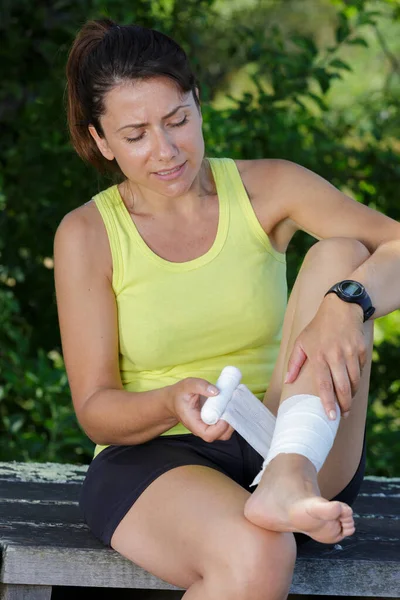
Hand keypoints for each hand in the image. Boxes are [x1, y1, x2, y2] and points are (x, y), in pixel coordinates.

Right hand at [167, 378, 234, 441]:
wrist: (174, 400)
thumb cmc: (180, 394)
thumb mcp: (188, 385)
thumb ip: (201, 386)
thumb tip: (216, 392)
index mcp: (193, 422)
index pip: (208, 435)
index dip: (220, 428)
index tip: (225, 414)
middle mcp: (201, 428)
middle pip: (220, 435)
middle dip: (230, 424)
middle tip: (233, 406)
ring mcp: (207, 426)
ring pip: (224, 432)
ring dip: (232, 421)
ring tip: (233, 405)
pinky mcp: (212, 423)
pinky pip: (224, 426)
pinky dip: (230, 418)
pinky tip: (230, 406)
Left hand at [284, 295, 367, 419]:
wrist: (340, 308)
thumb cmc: (317, 328)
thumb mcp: (301, 342)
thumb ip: (293, 363)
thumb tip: (287, 381)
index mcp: (319, 356)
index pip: (324, 385)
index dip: (328, 403)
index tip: (330, 417)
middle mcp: (336, 355)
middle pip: (343, 388)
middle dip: (344, 405)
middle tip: (342, 415)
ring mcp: (350, 352)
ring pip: (354, 382)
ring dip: (351, 395)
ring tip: (346, 402)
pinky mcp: (361, 350)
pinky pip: (360, 371)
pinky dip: (356, 379)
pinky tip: (351, 382)